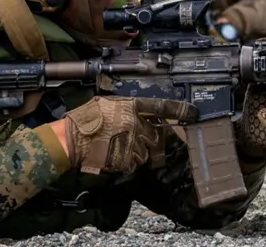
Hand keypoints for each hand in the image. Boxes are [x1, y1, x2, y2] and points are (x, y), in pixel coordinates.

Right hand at [60, 96, 197, 174]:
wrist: (72, 139)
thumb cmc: (86, 120)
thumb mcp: (108, 104)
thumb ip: (125, 108)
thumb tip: (138, 113)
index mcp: (131, 106)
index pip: (161, 106)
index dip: (179, 109)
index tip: (193, 113)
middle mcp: (136, 123)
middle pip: (155, 134)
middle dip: (147, 139)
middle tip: (130, 139)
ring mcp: (132, 141)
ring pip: (144, 151)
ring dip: (134, 151)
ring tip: (115, 146)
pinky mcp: (127, 158)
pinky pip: (133, 162)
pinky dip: (125, 162)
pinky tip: (112, 155)